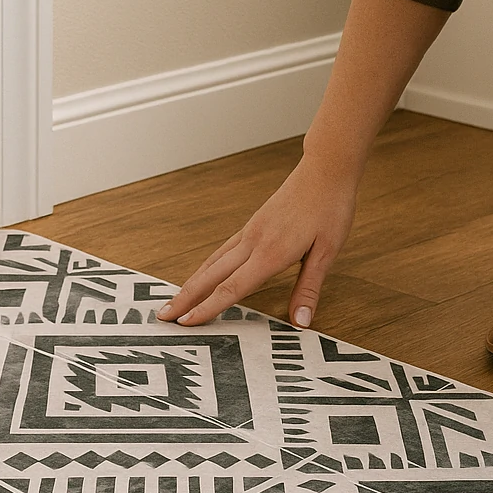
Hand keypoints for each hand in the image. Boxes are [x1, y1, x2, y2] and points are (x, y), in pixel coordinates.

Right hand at [157, 157, 358, 326]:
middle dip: (185, 297)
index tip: (186, 322)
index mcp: (270, 253)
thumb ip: (309, 288)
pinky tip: (202, 274)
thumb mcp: (327, 251)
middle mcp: (252, 243)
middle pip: (211, 276)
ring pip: (212, 262)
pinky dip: (206, 267)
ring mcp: (249, 233)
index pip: (232, 287)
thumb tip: (300, 323)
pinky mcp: (251, 227)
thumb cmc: (329, 208)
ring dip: (191, 283)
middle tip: (163, 316)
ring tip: (175, 299)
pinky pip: (221, 251)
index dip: (208, 308)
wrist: (323, 170)